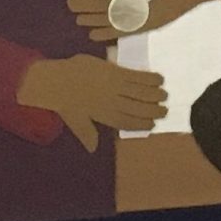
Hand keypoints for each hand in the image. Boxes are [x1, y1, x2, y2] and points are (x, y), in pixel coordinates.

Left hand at [15, 54, 168, 152]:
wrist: (55, 79)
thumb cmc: (64, 99)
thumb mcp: (74, 120)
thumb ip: (86, 134)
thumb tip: (93, 149)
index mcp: (103, 116)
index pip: (127, 122)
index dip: (141, 124)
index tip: (153, 125)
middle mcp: (111, 102)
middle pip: (137, 108)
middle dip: (152, 110)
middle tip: (165, 110)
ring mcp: (113, 86)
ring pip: (139, 93)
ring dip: (154, 95)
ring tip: (164, 96)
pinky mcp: (113, 71)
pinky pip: (135, 76)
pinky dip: (148, 78)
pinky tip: (158, 79)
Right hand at [69, 0, 218, 42]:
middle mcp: (128, 0)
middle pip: (102, 4)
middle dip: (86, 5)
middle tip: (70, 5)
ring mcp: (134, 13)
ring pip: (108, 17)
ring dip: (93, 19)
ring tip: (78, 20)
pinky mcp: (142, 25)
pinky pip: (122, 30)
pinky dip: (107, 33)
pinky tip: (94, 34)